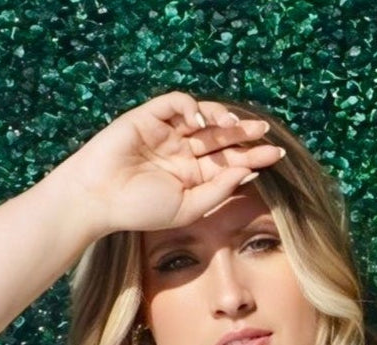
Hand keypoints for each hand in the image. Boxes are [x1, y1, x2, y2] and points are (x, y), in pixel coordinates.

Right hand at [57, 90, 285, 236]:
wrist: (99, 198)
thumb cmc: (139, 209)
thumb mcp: (187, 207)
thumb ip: (217, 191)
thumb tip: (248, 173)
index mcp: (192, 175)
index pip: (228, 162)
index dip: (253, 157)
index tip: (277, 156)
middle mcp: (183, 152)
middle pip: (221, 137)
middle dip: (244, 133)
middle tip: (265, 133)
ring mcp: (168, 132)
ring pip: (203, 116)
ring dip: (222, 118)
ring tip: (235, 124)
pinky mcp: (150, 116)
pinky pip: (177, 102)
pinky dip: (191, 107)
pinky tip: (199, 122)